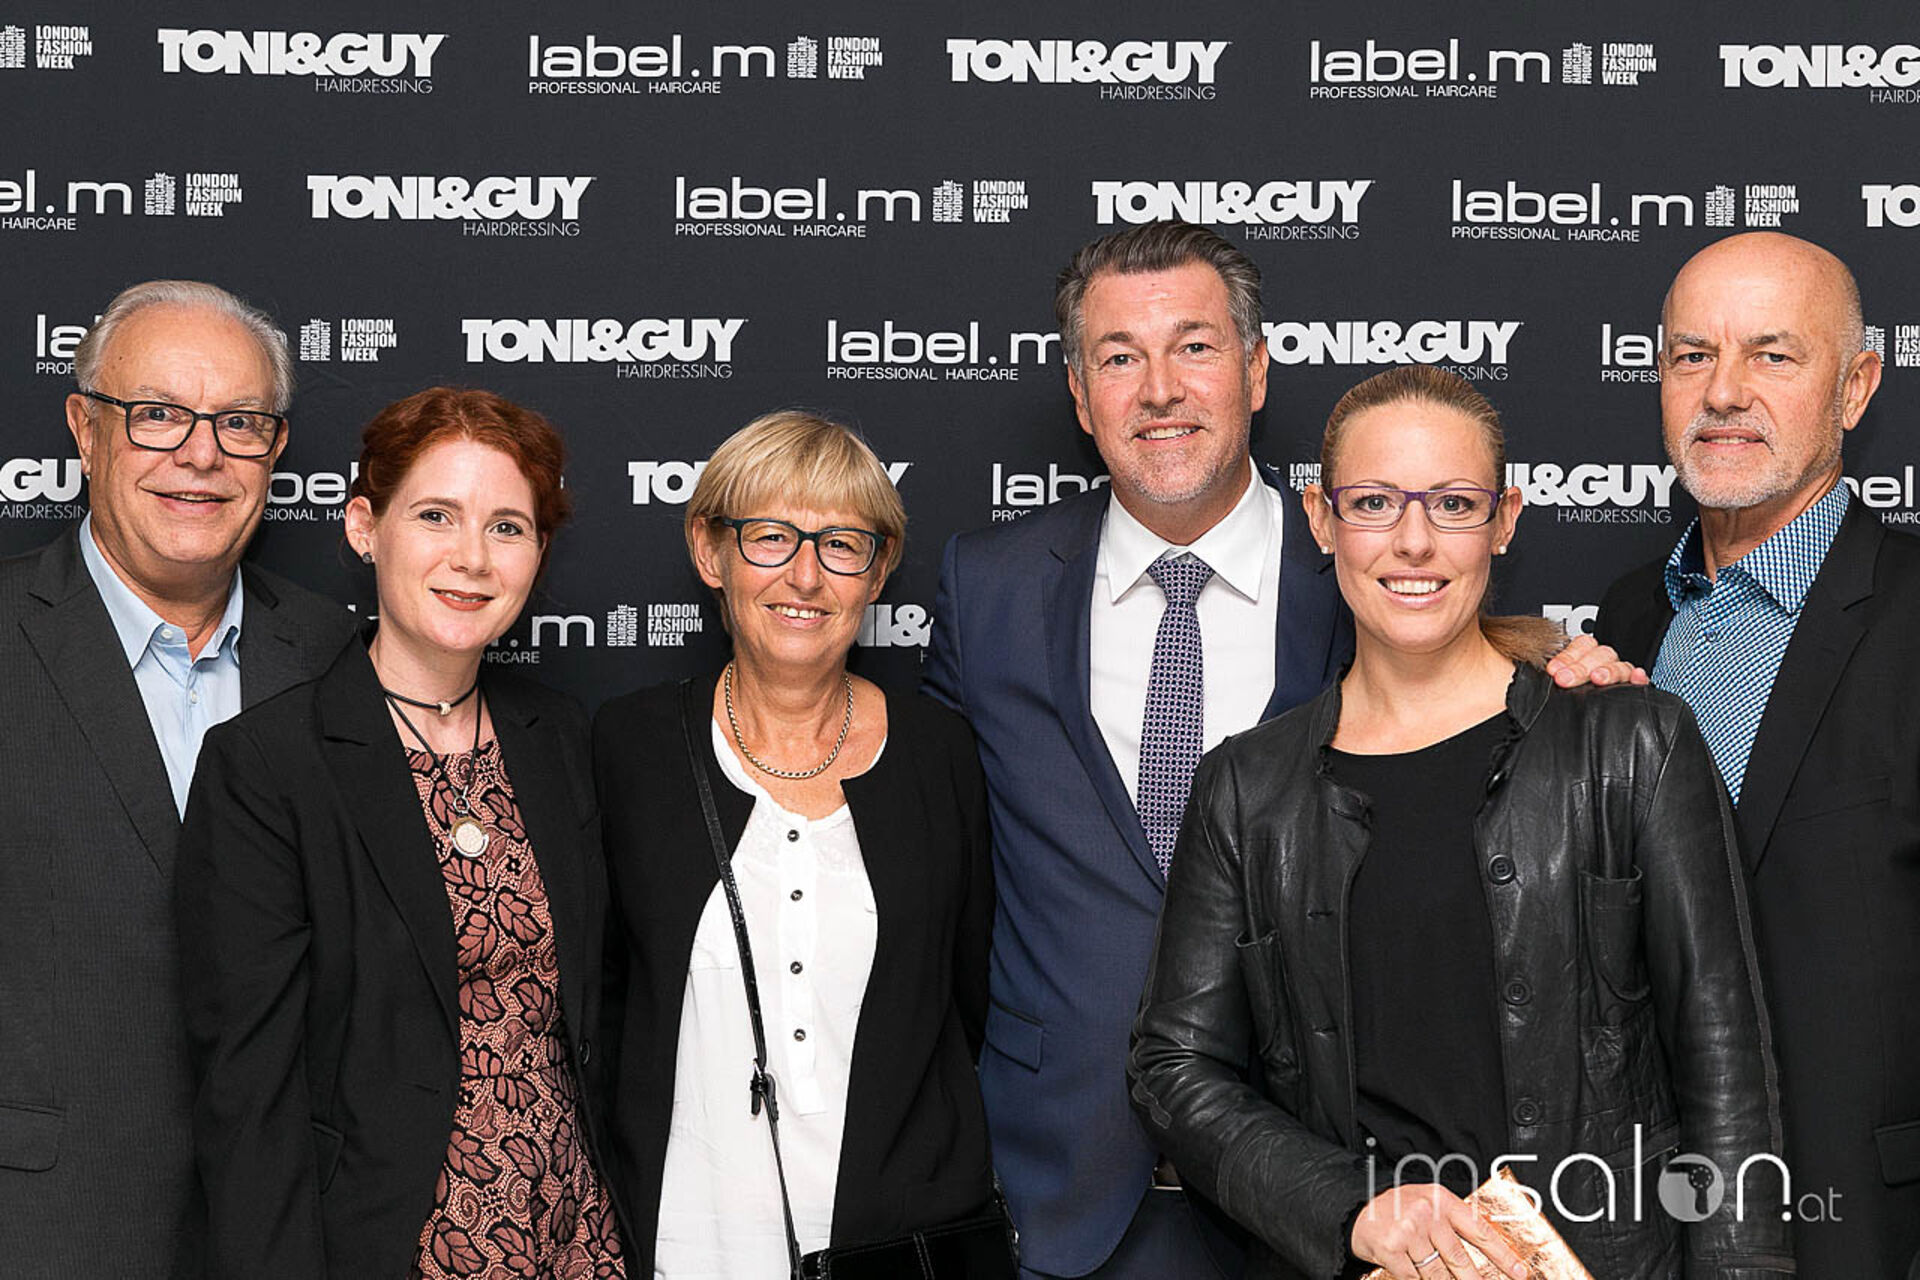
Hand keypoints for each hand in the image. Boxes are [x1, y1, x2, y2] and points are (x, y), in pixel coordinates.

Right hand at [1350, 1182, 1529, 1278]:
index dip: (1503, 1255)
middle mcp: (1426, 1213)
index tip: (1521, 1273)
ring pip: (1437, 1274)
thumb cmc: (1399, 1210)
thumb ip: (1453, 1222)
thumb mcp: (1428, 1205)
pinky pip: (1414, 1279)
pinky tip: (1418, 1278)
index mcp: (1441, 1200)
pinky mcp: (1391, 1249)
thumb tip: (1486, 1251)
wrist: (1357, 1212)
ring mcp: (1407, 1231)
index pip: (1479, 1230)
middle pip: (1460, 1259)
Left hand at [1545, 633, 1647, 688]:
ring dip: (1608, 670)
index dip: (1567, 655)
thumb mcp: (1557, 681)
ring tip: (1597, 678)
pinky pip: (1640, 680)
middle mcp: (1603, 663)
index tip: (1553, 670)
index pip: (1582, 644)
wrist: (1586, 724)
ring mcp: (1619, 675)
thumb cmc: (1566, 695)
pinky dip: (1638, 677)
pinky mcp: (1633, 689)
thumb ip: (1554, 675)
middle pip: (1600, 654)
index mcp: (1584, 656)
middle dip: (1580, 667)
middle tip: (1565, 679)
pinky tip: (1636, 677)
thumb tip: (1545, 674)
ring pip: (1620, 665)